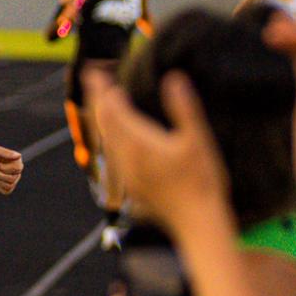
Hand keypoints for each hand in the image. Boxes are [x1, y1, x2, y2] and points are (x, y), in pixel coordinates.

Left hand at [0, 143, 23, 194]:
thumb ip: (5, 153)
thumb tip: (19, 156)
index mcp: (15, 159)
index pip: (18, 168)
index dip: (6, 169)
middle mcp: (16, 169)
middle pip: (13, 178)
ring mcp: (12, 178)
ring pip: (9, 185)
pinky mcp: (6, 186)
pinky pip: (6, 191)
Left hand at [88, 69, 229, 231]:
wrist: (198, 223)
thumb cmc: (202, 181)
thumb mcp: (198, 140)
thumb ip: (184, 108)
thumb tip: (173, 78)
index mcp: (138, 143)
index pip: (112, 109)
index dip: (102, 89)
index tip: (93, 72)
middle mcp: (126, 159)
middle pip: (105, 123)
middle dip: (99, 100)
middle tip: (93, 80)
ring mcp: (127, 175)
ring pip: (107, 141)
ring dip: (104, 119)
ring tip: (104, 103)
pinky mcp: (133, 187)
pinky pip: (114, 156)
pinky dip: (111, 138)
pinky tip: (118, 139)